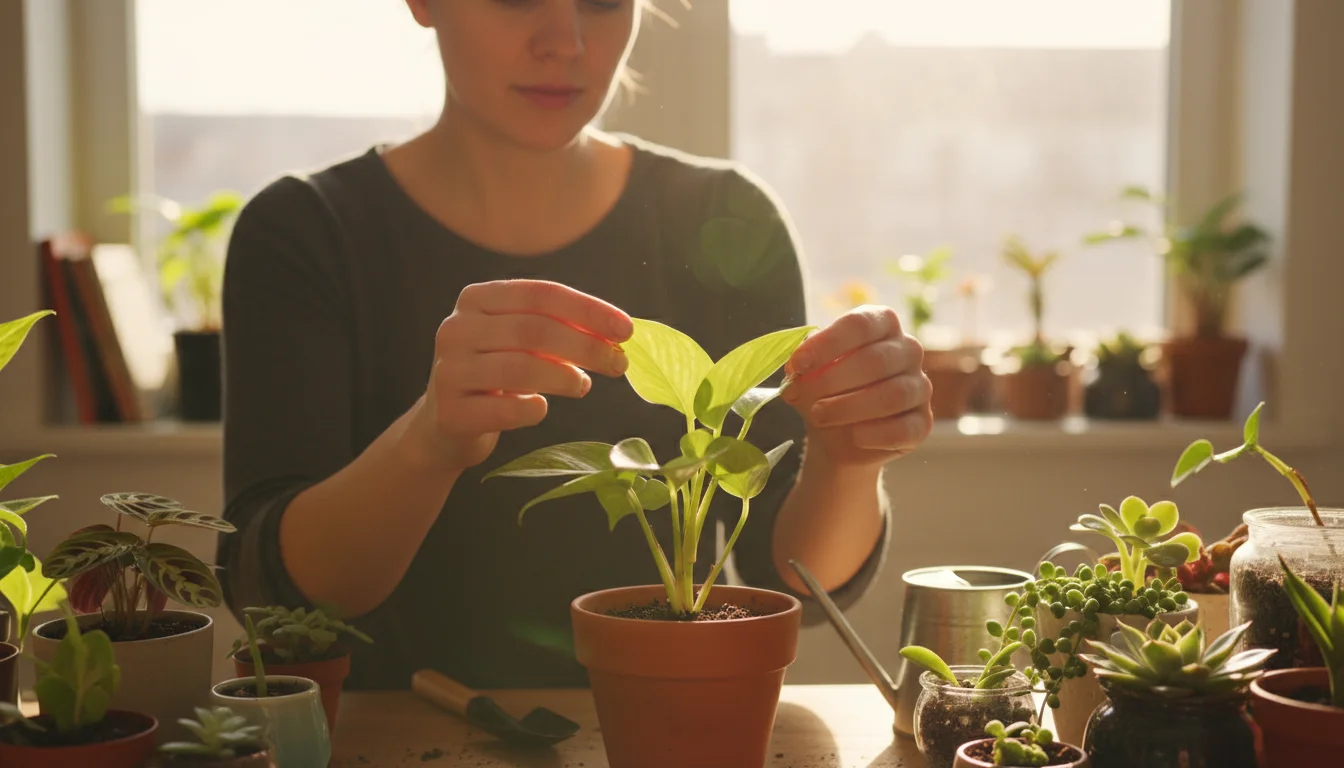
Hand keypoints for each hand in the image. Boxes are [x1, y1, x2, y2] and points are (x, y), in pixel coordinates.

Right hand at [410, 279, 632, 471]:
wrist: (446, 424)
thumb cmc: (495, 374)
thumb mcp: (519, 341)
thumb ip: (557, 329)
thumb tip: (615, 333)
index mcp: (477, 299)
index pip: (541, 294)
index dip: (588, 310)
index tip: (625, 330)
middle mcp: (457, 328)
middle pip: (534, 330)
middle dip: (586, 346)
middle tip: (618, 364)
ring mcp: (449, 371)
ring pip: (520, 368)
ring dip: (564, 378)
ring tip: (583, 386)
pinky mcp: (451, 413)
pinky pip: (506, 409)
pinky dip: (534, 409)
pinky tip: (541, 408)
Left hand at [781, 305, 931, 467]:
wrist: (838, 437)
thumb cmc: (825, 391)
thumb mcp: (808, 374)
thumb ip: (803, 366)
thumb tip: (797, 366)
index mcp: (881, 325)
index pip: (861, 324)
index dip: (828, 342)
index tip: (799, 363)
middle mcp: (908, 349)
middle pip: (876, 359)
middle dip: (832, 379)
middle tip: (802, 394)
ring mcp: (920, 386)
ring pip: (893, 395)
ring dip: (849, 407)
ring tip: (819, 416)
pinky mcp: (923, 422)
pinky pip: (905, 428)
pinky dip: (875, 434)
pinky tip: (855, 436)